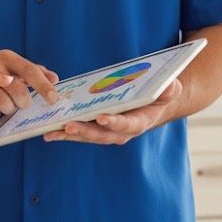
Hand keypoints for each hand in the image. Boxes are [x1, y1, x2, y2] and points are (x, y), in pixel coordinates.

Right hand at [0, 49, 60, 122]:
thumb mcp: (13, 67)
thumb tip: (55, 78)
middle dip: (24, 102)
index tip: (54, 100)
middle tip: (22, 103)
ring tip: (4, 103)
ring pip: (4, 105)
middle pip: (18, 91)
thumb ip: (35, 72)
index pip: (29, 71)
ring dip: (8, 109)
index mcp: (6, 57)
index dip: (44, 86)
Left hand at [43, 79, 182, 145]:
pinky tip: (50, 130)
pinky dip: (65, 132)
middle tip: (68, 126)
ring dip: (69, 134)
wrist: (152, 106)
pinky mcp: (97, 129)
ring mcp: (107, 132)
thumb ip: (169, 90)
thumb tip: (170, 85)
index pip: (126, 125)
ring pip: (87, 135)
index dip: (114, 123)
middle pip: (100, 134)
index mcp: (138, 122)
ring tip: (51, 132)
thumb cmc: (159, 97)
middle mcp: (120, 132)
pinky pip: (81, 131)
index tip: (102, 118)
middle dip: (84, 131)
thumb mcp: (168, 92)